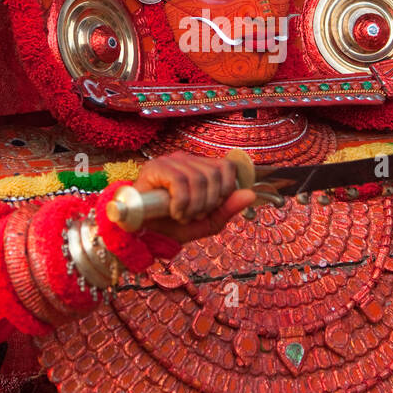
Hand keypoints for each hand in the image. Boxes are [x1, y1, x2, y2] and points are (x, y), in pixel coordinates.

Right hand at [132, 152, 257, 243]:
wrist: (141, 233)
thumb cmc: (172, 225)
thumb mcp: (206, 223)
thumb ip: (227, 209)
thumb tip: (251, 194)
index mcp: (199, 167)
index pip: (227, 167)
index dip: (225, 190)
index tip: (211, 208)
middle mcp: (186, 159)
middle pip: (215, 174)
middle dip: (209, 202)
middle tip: (194, 216)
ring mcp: (170, 161)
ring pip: (199, 178)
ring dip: (194, 205)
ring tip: (183, 216)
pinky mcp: (155, 167)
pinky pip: (180, 181)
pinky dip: (182, 202)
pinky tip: (175, 212)